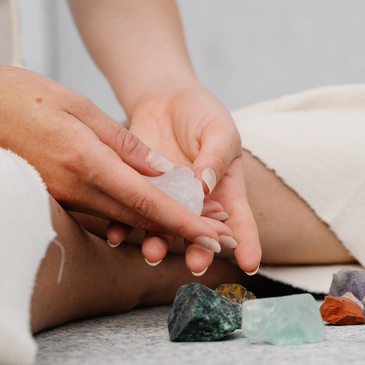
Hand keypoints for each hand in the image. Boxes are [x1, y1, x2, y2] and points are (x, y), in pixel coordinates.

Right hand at [0, 60, 227, 268]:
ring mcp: (58, 198)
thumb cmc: (13, 95)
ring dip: (158, 229)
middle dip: (181, 231)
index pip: (146, 201)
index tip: (214, 235)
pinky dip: (126, 219)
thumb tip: (160, 171)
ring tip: (195, 232)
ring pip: (118, 220)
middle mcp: (73, 189)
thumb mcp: (74, 104)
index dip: (185, 221)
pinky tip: (147, 220)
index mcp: (84, 163)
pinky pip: (95, 214)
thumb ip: (120, 141)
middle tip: (217, 240)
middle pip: (138, 219)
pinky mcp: (48, 199)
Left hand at [124, 86, 261, 273]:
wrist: (166, 100)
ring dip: (157, 245)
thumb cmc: (203, 115)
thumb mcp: (219, 130)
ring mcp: (167, 201)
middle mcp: (198, 206)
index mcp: (225, 192)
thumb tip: (206, 185)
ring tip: (152, 254)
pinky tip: (115, 234)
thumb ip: (215, 157)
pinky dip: (121, 226)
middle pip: (201, 235)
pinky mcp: (139, 191)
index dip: (248, 245)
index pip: (241, 223)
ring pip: (164, 230)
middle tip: (197, 264)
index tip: (250, 264)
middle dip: (199, 252)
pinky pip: (130, 213)